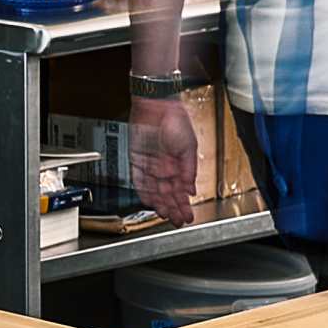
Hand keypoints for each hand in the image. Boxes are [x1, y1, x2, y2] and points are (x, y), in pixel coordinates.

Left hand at [131, 95, 205, 225]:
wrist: (158, 106)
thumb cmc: (176, 120)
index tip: (188, 217)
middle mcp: (164, 167)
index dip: (184, 205)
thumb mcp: (189, 147)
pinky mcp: (136, 159)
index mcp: (179, 164)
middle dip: (173, 208)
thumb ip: (189, 170)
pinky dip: (144, 191)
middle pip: (168, 193)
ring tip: (165, 216)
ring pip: (154, 190)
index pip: (181, 190)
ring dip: (160, 204)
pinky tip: (149, 202)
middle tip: (177, 222)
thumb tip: (190, 190)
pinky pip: (139, 180)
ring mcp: (151, 164)